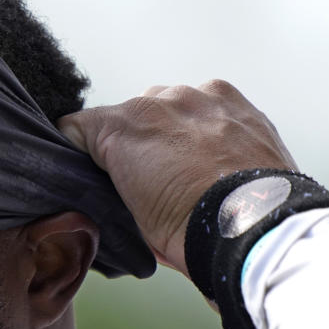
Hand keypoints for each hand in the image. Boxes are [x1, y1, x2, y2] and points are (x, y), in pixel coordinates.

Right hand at [58, 80, 297, 276]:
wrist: (253, 231)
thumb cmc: (188, 229)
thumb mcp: (124, 217)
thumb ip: (105, 187)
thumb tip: (104, 184)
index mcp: (121, 127)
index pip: (74, 128)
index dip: (77, 152)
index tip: (88, 171)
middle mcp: (158, 100)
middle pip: (125, 116)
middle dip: (129, 141)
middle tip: (144, 177)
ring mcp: (200, 97)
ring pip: (167, 107)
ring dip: (168, 130)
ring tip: (185, 167)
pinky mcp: (235, 101)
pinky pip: (205, 104)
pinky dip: (202, 124)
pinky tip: (211, 155)